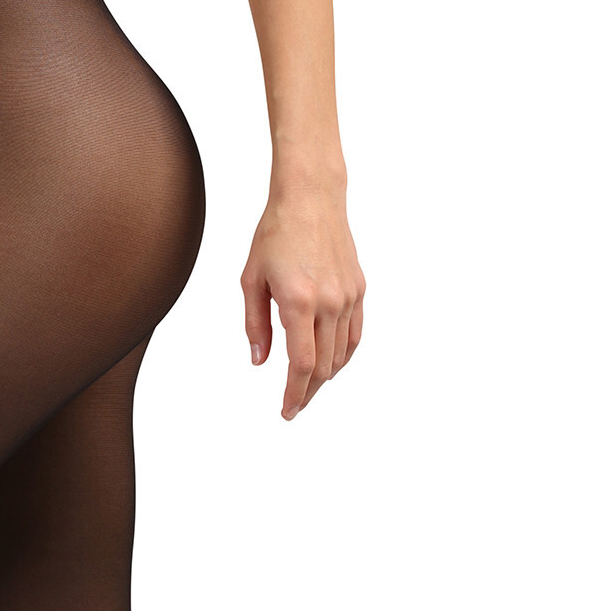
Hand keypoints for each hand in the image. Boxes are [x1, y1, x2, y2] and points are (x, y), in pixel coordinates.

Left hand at [241, 183, 365, 419]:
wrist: (311, 199)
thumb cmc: (275, 234)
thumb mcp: (251, 280)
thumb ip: (255, 324)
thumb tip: (260, 360)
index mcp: (299, 301)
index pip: (301, 364)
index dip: (294, 393)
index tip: (286, 411)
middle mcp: (330, 302)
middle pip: (323, 366)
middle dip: (307, 392)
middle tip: (293, 407)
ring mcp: (349, 296)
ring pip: (341, 354)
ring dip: (325, 377)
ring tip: (306, 388)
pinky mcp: (359, 289)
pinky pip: (354, 334)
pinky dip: (343, 355)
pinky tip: (329, 364)